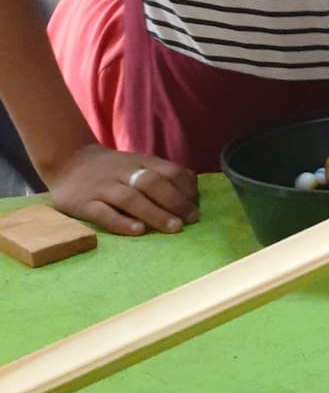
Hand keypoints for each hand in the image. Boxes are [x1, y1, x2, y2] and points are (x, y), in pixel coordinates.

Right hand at [43, 143, 197, 236]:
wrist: (67, 161)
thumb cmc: (112, 169)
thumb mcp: (139, 163)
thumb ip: (163, 174)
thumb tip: (193, 194)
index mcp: (140, 161)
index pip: (169, 171)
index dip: (186, 188)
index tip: (196, 207)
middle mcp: (123, 172)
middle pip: (153, 183)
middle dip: (175, 202)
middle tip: (191, 220)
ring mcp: (103, 187)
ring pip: (130, 198)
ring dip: (155, 213)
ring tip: (174, 228)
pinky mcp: (83, 203)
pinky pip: (103, 213)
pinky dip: (121, 222)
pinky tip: (138, 231)